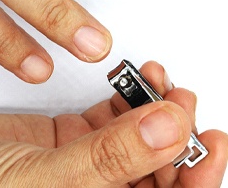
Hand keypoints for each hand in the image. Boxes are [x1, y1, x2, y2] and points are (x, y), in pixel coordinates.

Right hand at [0, 61, 226, 186]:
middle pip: (161, 164)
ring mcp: (94, 159)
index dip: (199, 177)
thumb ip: (111, 158)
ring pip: (141, 135)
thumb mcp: (49, 181)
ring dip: (156, 107)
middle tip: (182, 101)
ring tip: (162, 83)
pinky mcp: (79, 134)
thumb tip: (169, 130)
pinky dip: (129, 96)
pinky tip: (136, 82)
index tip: (213, 143)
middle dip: (178, 130)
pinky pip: (115, 114)